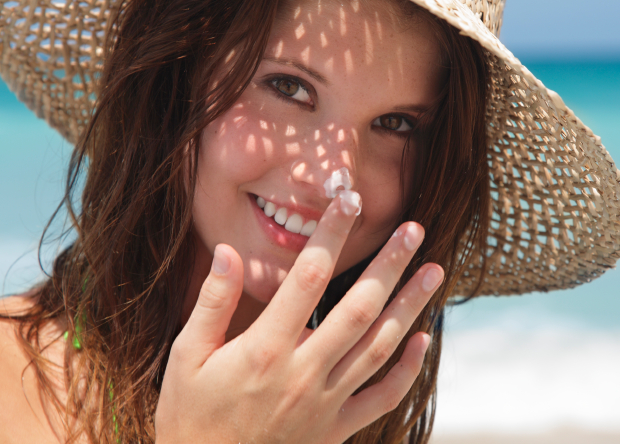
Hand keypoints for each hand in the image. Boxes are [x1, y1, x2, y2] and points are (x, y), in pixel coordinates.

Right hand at [154, 193, 442, 442]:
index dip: (331, 234)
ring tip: (434, 270)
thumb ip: (211, 304)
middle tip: (414, 229)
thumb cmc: (192, 419)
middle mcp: (304, 372)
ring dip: (410, 306)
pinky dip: (407, 370)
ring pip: (379, 346)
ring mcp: (326, 402)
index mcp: (265, 348)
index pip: (306, 276)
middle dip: (389, 264)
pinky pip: (382, 398)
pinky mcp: (337, 429)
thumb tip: (228, 251)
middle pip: (358, 307)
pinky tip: (422, 339)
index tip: (347, 199)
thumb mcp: (185, 360)